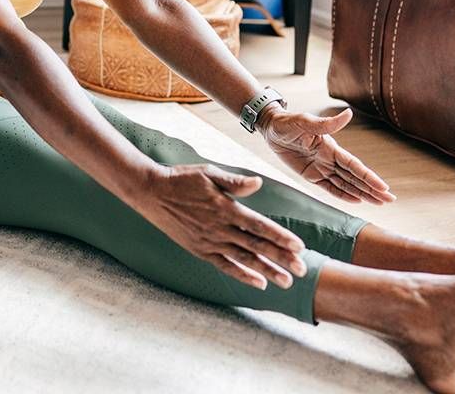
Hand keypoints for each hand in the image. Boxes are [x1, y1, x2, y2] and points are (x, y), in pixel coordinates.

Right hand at [132, 164, 307, 289]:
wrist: (151, 193)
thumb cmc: (182, 179)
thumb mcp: (208, 172)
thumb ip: (234, 182)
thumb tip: (258, 183)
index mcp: (225, 208)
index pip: (259, 225)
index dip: (280, 236)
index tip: (299, 246)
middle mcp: (219, 228)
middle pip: (256, 246)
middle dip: (281, 258)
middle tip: (302, 269)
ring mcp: (209, 242)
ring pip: (244, 259)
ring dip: (267, 270)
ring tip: (287, 281)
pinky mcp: (200, 250)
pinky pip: (225, 266)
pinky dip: (242, 275)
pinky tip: (259, 282)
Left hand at [261, 106, 394, 204]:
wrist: (270, 128)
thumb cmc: (287, 122)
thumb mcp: (305, 122)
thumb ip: (326, 124)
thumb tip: (348, 114)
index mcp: (331, 148)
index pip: (354, 166)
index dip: (369, 178)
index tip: (384, 188)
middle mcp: (330, 159)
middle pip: (355, 178)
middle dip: (372, 189)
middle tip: (390, 200)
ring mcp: (322, 168)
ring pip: (346, 184)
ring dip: (362, 193)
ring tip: (379, 203)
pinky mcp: (311, 175)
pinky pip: (329, 188)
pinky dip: (343, 195)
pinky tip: (356, 201)